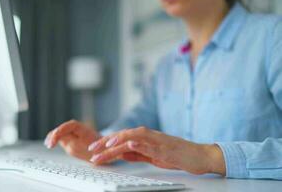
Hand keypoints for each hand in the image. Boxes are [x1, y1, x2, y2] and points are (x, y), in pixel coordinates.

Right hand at [45, 120, 100, 160]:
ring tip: (48, 144)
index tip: (56, 135)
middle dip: (55, 135)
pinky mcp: (70, 139)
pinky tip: (49, 144)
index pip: (71, 125)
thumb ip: (75, 144)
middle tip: (50, 144)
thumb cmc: (97, 150)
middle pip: (63, 128)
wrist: (103, 152)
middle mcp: (77, 130)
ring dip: (53, 137)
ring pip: (60, 132)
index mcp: (84, 130)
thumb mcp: (88, 149)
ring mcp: (73, 133)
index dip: (62, 129)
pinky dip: (54, 140)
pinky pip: (60, 137)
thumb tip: (64, 141)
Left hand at [88, 126, 225, 174]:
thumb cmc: (177, 155)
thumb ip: (138, 153)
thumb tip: (122, 154)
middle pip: (123, 136)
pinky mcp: (166, 148)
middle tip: (92, 150)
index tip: (93, 151)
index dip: (105, 144)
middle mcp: (148, 136)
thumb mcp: (153, 155)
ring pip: (133, 137)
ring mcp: (157, 141)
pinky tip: (130, 143)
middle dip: (106, 142)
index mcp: (144, 138)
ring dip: (119, 140)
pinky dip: (140, 143)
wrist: (199, 156)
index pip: (121, 139)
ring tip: (105, 145)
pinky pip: (151, 144)